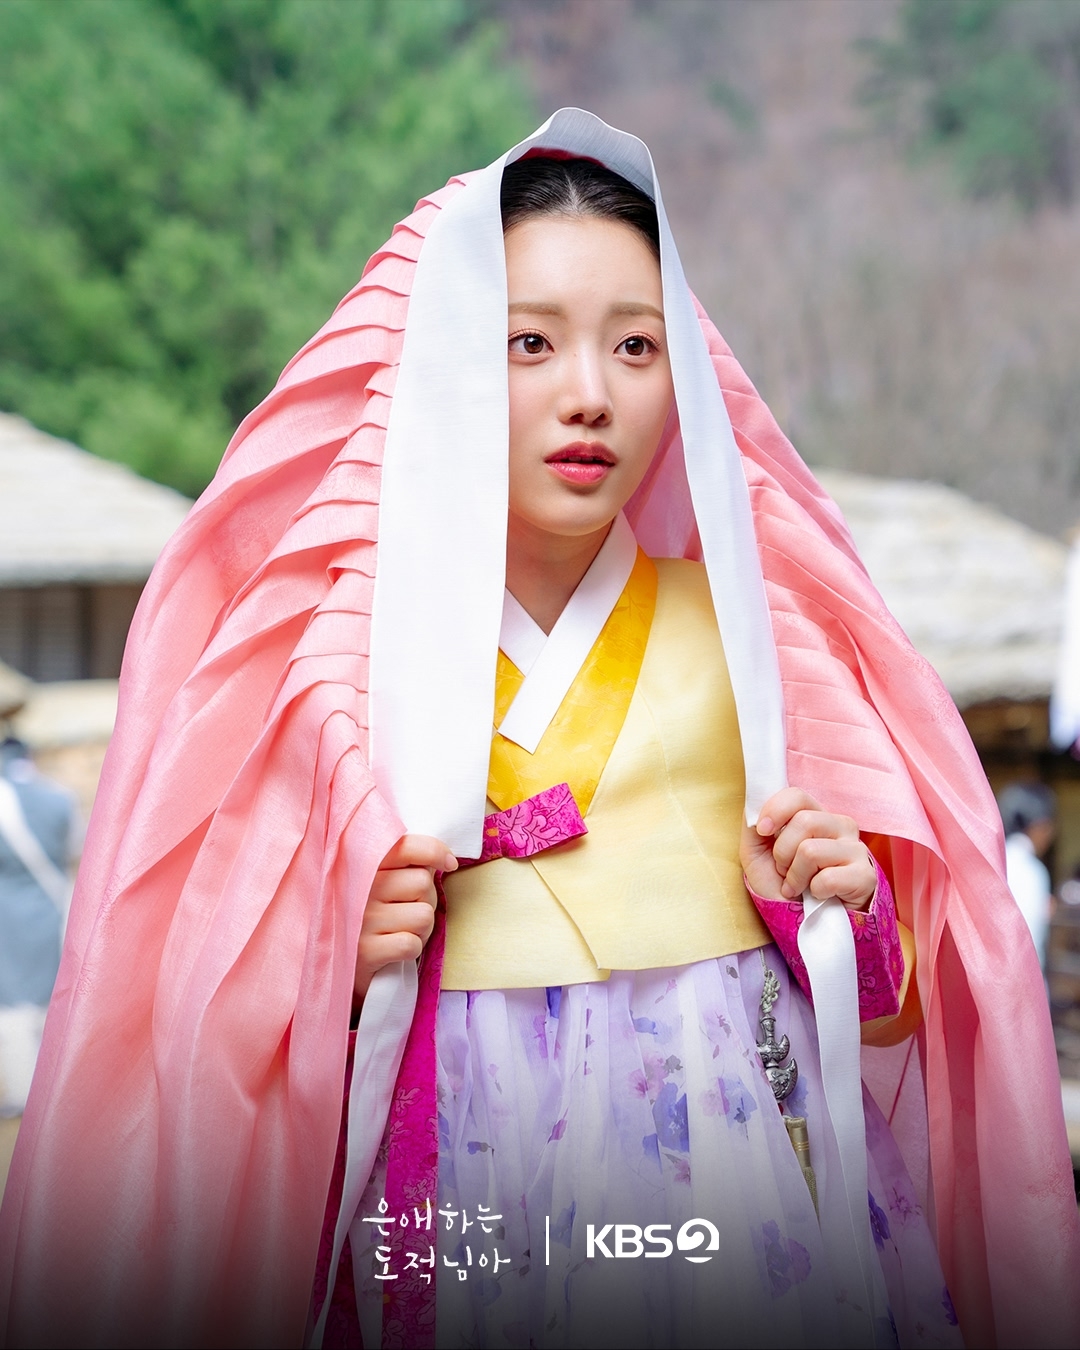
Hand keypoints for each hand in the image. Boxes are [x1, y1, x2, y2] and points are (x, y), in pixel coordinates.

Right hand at [354, 835, 456, 1002]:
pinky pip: (412, 944)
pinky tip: (396, 950)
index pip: (407, 847)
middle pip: (423, 882)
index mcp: (361, 865)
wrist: (335, 960)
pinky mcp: (365, 952)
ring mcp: (361, 920)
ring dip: (423, 928)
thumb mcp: (377, 881)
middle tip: (408, 910)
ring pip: (424, 915)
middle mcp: (359, 888)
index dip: (434, 851)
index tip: (448, 862)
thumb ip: (404, 864)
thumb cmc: (368, 915)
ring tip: (402, 930)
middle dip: (427, 899)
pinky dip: (412, 949)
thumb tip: (445, 860)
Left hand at [739, 787, 874, 910]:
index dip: (776, 810)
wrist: (804, 923)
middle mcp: (840, 826)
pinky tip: (818, 896)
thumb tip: (753, 804)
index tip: (762, 830)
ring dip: (795, 876)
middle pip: (804, 821)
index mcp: (816, 816)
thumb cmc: (782, 885)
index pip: (797, 795)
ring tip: (799, 886)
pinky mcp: (865, 876)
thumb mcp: (758, 854)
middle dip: (783, 852)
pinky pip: (828, 878)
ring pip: (811, 850)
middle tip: (785, 870)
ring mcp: (857, 850)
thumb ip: (753, 826)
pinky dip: (814, 892)